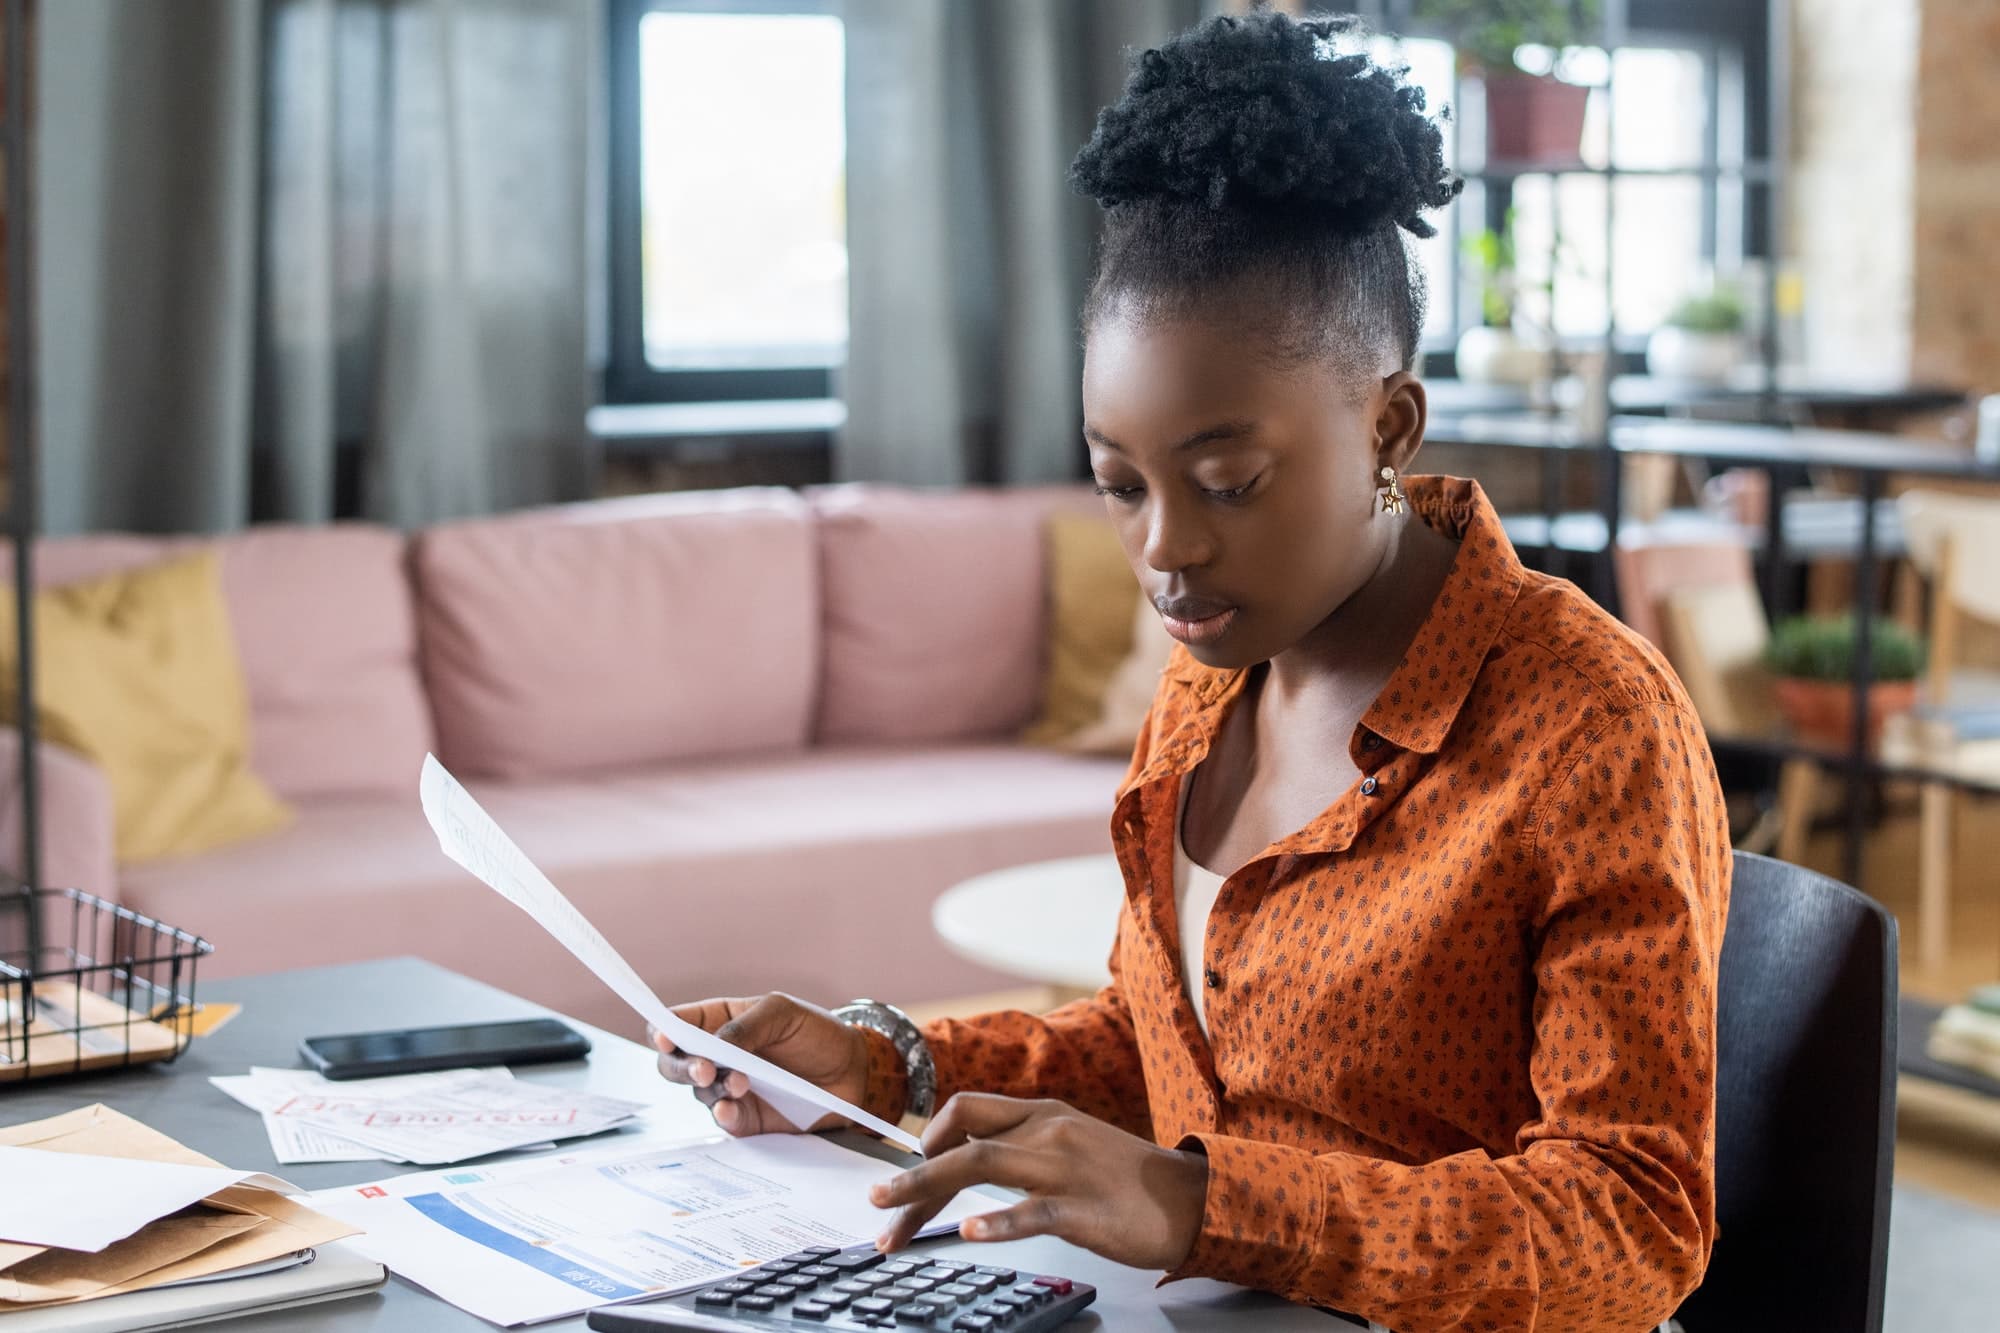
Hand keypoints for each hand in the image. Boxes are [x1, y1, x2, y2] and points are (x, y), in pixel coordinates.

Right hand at [650, 993, 870, 1135]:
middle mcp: (717, 1058)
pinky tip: (731, 1107)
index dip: (662, 1032)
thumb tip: (714, 1047)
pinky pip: (725, 1120)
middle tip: (704, 1070)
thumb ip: (746, 1026)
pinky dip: (724, 1115)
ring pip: (700, 1094)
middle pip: (673, 1065)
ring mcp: (730, 1090)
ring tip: (741, 1082)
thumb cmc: (815, 1032)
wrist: (854, 1070)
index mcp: (718, 1022)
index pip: (675, 1026)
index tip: (665, 1038)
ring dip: (715, 1089)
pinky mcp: (747, 1119)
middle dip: (681, 1068)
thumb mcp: (783, 1013)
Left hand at [868, 1094, 1207, 1271]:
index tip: (905, 1175)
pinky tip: (967, 1234)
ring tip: (894, 1222)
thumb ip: (1024, 1145)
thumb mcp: (1070, 1144)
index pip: (965, 1110)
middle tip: (875, 1203)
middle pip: (960, 1140)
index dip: (925, 1139)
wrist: (1190, 1199)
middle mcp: (1047, 1131)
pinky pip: (1031, 1212)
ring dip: (925, 1192)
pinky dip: (995, 1223)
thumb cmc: (1126, 1179)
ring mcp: (1065, 1167)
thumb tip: (970, 1158)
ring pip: (979, 1166)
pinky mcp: (1084, 1209)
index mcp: (1042, 1113)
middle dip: (910, 1173)